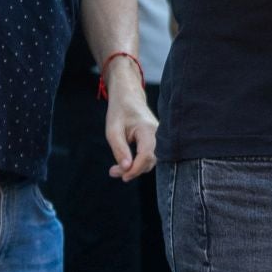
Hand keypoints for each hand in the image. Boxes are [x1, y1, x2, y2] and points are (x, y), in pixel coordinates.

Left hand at [102, 59, 158, 181]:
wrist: (128, 96)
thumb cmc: (120, 110)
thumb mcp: (113, 130)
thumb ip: (119, 149)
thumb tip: (126, 168)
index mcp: (148, 129)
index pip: (146, 155)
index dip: (135, 169)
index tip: (122, 176)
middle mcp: (157, 134)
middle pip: (149, 161)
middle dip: (132, 170)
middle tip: (112, 172)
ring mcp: (158, 137)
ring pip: (149, 161)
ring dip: (134, 168)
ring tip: (115, 169)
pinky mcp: (154, 140)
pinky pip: (148, 156)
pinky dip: (137, 163)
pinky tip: (124, 162)